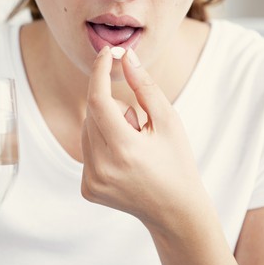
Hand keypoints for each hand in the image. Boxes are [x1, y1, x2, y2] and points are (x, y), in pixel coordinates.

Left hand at [81, 47, 204, 229]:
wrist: (175, 211)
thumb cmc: (177, 162)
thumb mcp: (169, 121)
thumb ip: (145, 87)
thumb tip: (126, 57)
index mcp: (124, 150)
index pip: (98, 100)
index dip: (99, 72)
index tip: (107, 53)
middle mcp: (102, 168)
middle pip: (92, 113)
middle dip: (112, 107)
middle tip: (139, 126)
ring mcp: (91, 181)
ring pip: (87, 130)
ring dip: (106, 126)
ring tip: (133, 146)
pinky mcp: (87, 189)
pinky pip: (86, 150)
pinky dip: (101, 145)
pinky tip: (124, 161)